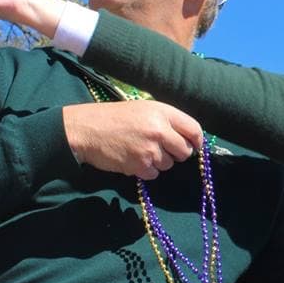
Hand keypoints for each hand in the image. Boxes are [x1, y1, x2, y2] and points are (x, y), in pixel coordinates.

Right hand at [62, 101, 202, 179]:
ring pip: (169, 164)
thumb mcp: (144, 109)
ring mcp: (150, 149)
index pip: (194, 129)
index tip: (193, 146)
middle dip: (176, 154)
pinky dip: (146, 170)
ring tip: (141, 150)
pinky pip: (154, 174)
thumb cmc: (115, 117)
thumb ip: (167, 120)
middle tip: (162, 149)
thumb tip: (188, 138)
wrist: (86, 129)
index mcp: (163, 112)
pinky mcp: (140, 166)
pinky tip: (133, 159)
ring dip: (158, 162)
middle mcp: (160, 130)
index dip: (196, 141)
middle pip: (185, 151)